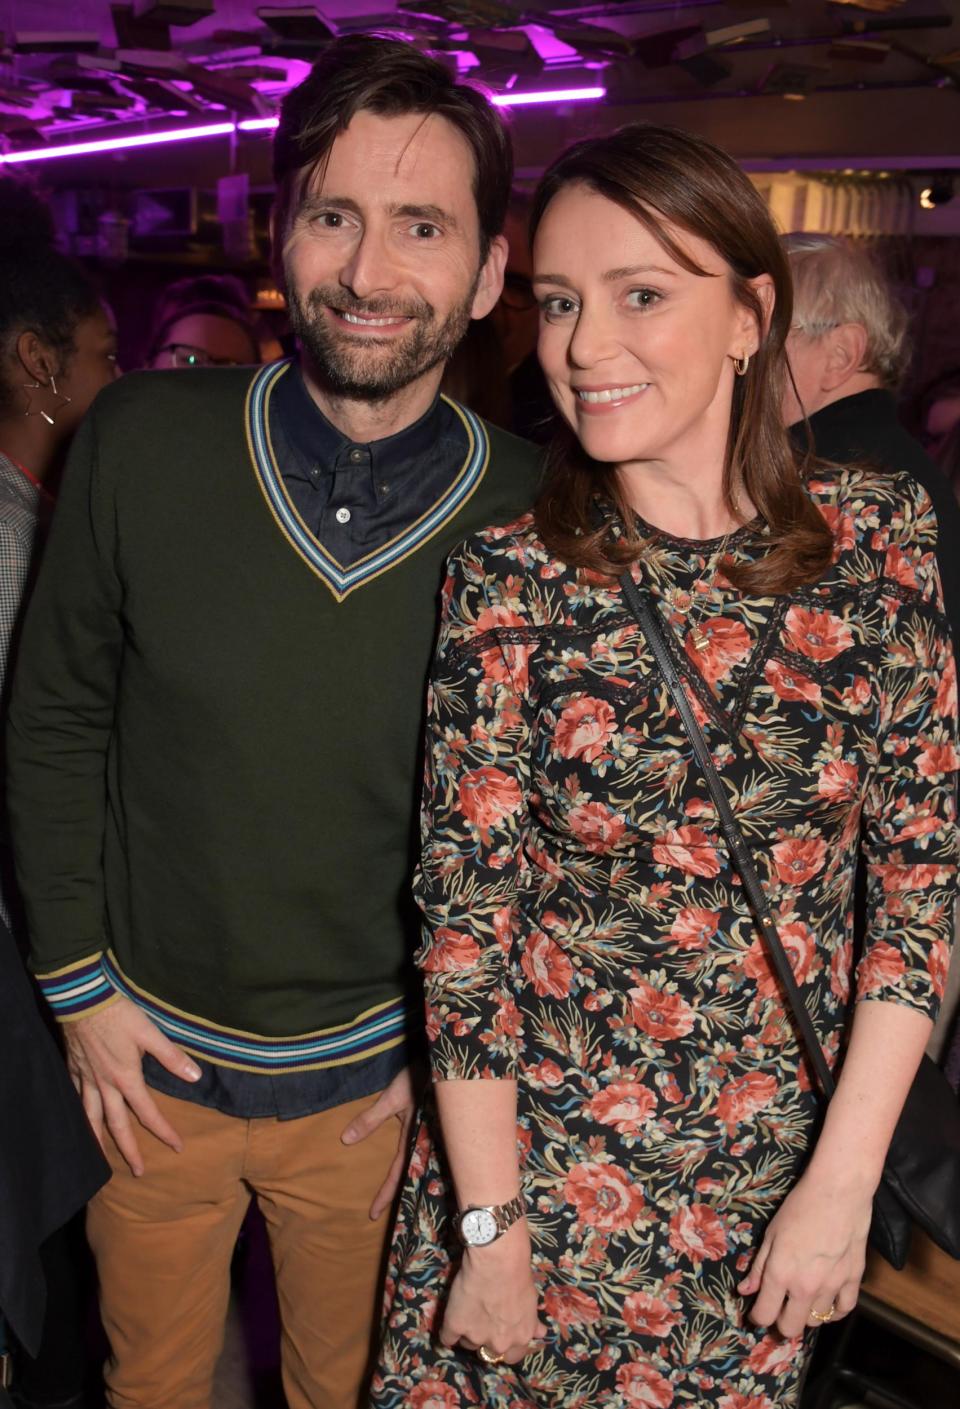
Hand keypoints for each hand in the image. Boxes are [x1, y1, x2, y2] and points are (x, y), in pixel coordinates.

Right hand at [63, 995, 201, 1176]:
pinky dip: (78, 1116)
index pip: (148, 1113)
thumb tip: (195, 1077)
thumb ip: (172, 1057)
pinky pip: (75, 1100)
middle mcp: (105, 1086)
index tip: (176, 1147)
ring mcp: (87, 1080)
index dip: (163, 1131)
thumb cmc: (118, 1015)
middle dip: (129, 1150)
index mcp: (126, 1079)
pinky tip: (80, 1122)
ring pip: (91, 1118)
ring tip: (100, 1161)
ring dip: (98, 1142)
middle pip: (117, 1126)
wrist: (83, 1000)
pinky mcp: (74, 1070)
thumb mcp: (150, 1033)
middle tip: (138, 1172)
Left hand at [340, 1065, 418, 1219]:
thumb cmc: (417, 1079)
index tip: (372, 1214)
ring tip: (394, 1199)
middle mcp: (424, 1143)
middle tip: (375, 1215)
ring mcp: (430, 1137)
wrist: (443, 1065)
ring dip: (405, 1182)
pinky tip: (411, 1171)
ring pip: (417, 1168)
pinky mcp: (433, 1128)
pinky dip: (413, 1167)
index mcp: (414, 1140)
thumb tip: (345, 1141)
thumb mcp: (392, 1099)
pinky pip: (422, 1154)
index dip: (385, 1194)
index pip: (397, 1175)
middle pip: (409, 1177)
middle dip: (395, 1195)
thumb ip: (370, 1119)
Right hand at [440, 1221, 545, 1364]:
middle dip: (486, 1339)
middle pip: (488, 1353)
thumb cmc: (519, 1276)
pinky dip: (448, 1331)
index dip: (507, 1345)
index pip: (513, 1356)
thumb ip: (532, 1322)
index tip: (501, 1333)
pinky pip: (447, 1337)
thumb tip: (540, 1333)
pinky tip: (451, 1320)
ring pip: (467, 1343)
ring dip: (467, 1332)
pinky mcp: (455, 1326)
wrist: (497, 1261)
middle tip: (483, 1321)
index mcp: (520, 1338)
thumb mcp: (532, 1302)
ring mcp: (475, 1337)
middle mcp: (499, 1344)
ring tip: (467, 1310)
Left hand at [738, 1168, 872, 1337]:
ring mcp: (832, 1286)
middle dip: (781, 1323)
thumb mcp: (771, 1234)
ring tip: (803, 1299)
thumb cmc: (798, 1207)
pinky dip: (834, 1311)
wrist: (837, 1193)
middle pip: (791, 1328)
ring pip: (817, 1321)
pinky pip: (844, 1310)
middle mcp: (805, 1287)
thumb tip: (745, 1290)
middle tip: (780, 1309)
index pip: (765, 1315)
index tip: (757, 1312)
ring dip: (807, 1314)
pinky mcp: (854, 1281)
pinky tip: (828, 1301)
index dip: (758, 1317)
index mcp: (780, 1274)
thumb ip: (758, 1267)